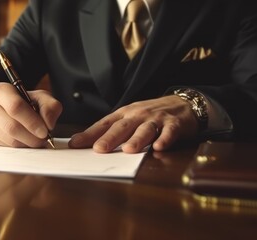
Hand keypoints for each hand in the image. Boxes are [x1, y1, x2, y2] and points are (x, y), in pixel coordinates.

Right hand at [0, 82, 61, 147]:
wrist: (8, 106)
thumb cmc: (26, 101)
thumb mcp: (41, 98)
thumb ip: (50, 107)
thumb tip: (49, 124)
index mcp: (2, 90)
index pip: (15, 107)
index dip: (32, 122)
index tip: (45, 131)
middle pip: (11, 126)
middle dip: (31, 136)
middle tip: (43, 139)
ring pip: (9, 139)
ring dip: (27, 143)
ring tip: (37, 140)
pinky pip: (6, 145)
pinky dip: (20, 146)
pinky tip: (26, 140)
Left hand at [68, 95, 197, 152]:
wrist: (182, 104)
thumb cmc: (150, 115)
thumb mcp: (129, 119)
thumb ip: (112, 131)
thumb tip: (89, 145)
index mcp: (124, 114)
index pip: (104, 124)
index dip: (89, 134)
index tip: (75, 144)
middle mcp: (138, 115)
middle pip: (122, 127)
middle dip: (110, 138)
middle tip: (99, 149)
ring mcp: (156, 119)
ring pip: (145, 129)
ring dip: (137, 139)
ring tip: (129, 150)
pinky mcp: (175, 124)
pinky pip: (170, 132)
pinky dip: (165, 139)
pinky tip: (159, 147)